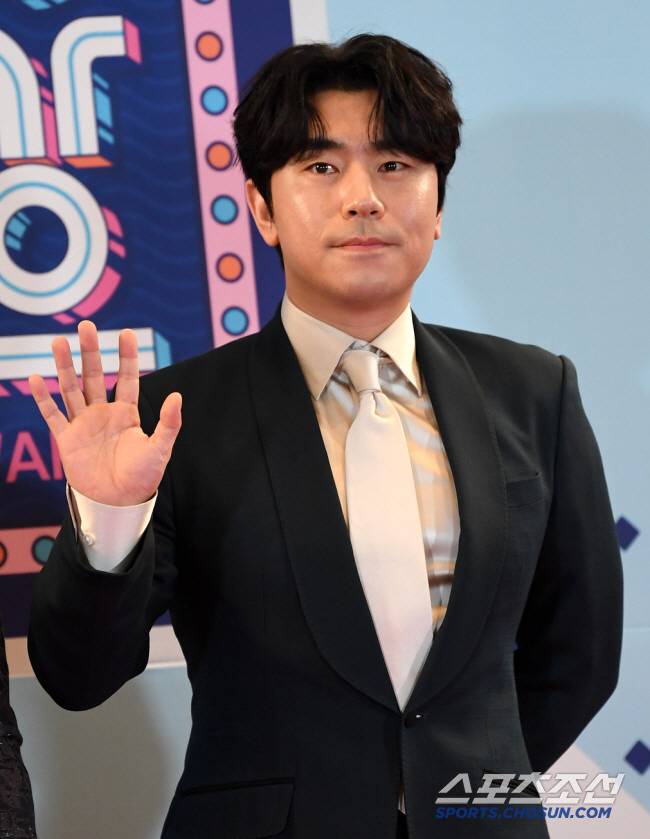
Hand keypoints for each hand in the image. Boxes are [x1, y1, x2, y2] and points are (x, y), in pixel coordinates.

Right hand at [28, 320, 181, 505]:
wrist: (118, 504)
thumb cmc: (142, 478)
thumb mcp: (160, 449)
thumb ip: (169, 423)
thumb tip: (177, 396)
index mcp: (127, 414)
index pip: (128, 378)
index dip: (127, 356)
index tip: (126, 332)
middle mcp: (103, 414)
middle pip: (95, 376)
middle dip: (91, 351)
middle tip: (86, 325)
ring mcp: (83, 424)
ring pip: (71, 388)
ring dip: (65, 366)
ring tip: (58, 341)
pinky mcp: (66, 439)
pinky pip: (53, 415)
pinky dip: (43, 398)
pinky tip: (35, 378)